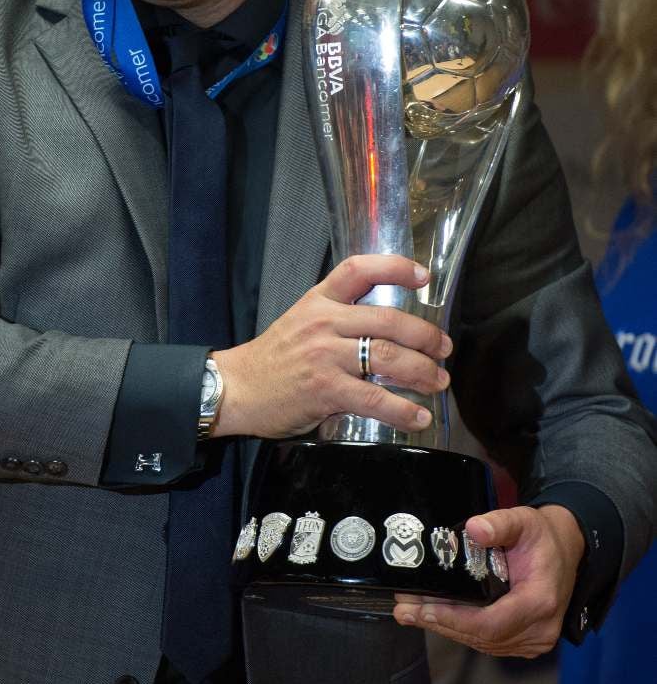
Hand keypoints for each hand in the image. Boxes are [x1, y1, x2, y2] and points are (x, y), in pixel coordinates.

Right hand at [212, 254, 450, 438]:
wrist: (237, 388)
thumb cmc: (274, 359)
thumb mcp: (302, 321)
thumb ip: (338, 319)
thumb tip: (388, 328)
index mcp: (319, 300)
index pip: (359, 270)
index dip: (395, 267)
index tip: (424, 277)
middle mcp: (324, 322)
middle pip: (388, 320)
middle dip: (426, 336)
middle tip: (444, 349)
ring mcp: (325, 355)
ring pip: (388, 357)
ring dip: (423, 371)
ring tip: (439, 382)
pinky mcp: (325, 389)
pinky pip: (375, 397)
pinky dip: (403, 409)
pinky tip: (419, 416)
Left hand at [392, 504, 585, 657]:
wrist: (565, 550)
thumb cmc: (542, 536)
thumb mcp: (523, 520)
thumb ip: (499, 523)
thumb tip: (474, 528)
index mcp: (541, 600)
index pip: (492, 622)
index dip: (455, 620)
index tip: (424, 610)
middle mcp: (540, 628)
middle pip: (483, 636)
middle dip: (440, 624)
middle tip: (403, 611)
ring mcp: (535, 639)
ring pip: (484, 643)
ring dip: (446, 628)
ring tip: (410, 613)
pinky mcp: (526, 641)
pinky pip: (490, 642)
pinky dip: (462, 631)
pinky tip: (436, 618)